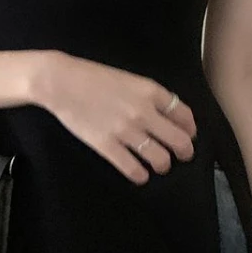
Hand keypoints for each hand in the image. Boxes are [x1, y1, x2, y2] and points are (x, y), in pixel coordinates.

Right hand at [33, 51, 196, 184]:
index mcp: (151, 92)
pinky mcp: (107, 145)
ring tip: (160, 166)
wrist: (61, 82)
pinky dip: (140, 175)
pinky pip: (132, 168)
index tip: (188, 134)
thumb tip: (166, 114)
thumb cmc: (93, 77)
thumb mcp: (129, 79)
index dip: (190, 129)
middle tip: (181, 156)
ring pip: (159, 158)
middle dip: (184, 152)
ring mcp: (126, 131)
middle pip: (179, 140)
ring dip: (163, 165)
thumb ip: (149, 96)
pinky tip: (140, 175)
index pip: (184, 115)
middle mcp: (144, 113)